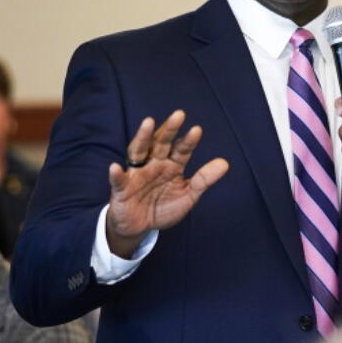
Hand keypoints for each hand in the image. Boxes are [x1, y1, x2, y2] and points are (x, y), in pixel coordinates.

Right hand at [105, 110, 228, 256]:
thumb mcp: (188, 195)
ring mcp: (137, 174)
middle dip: (169, 129)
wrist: (141, 227)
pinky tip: (116, 167)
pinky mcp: (122, 188)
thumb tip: (225, 163)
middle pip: (161, 143)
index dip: (188, 141)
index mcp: (172, 165)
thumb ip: (204, 180)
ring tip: (148, 122)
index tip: (197, 130)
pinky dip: (116, 174)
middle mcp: (154, 164)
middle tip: (179, 115)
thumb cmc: (163, 207)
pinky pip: (119, 180)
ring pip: (139, 151)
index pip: (181, 150)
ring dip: (143, 137)